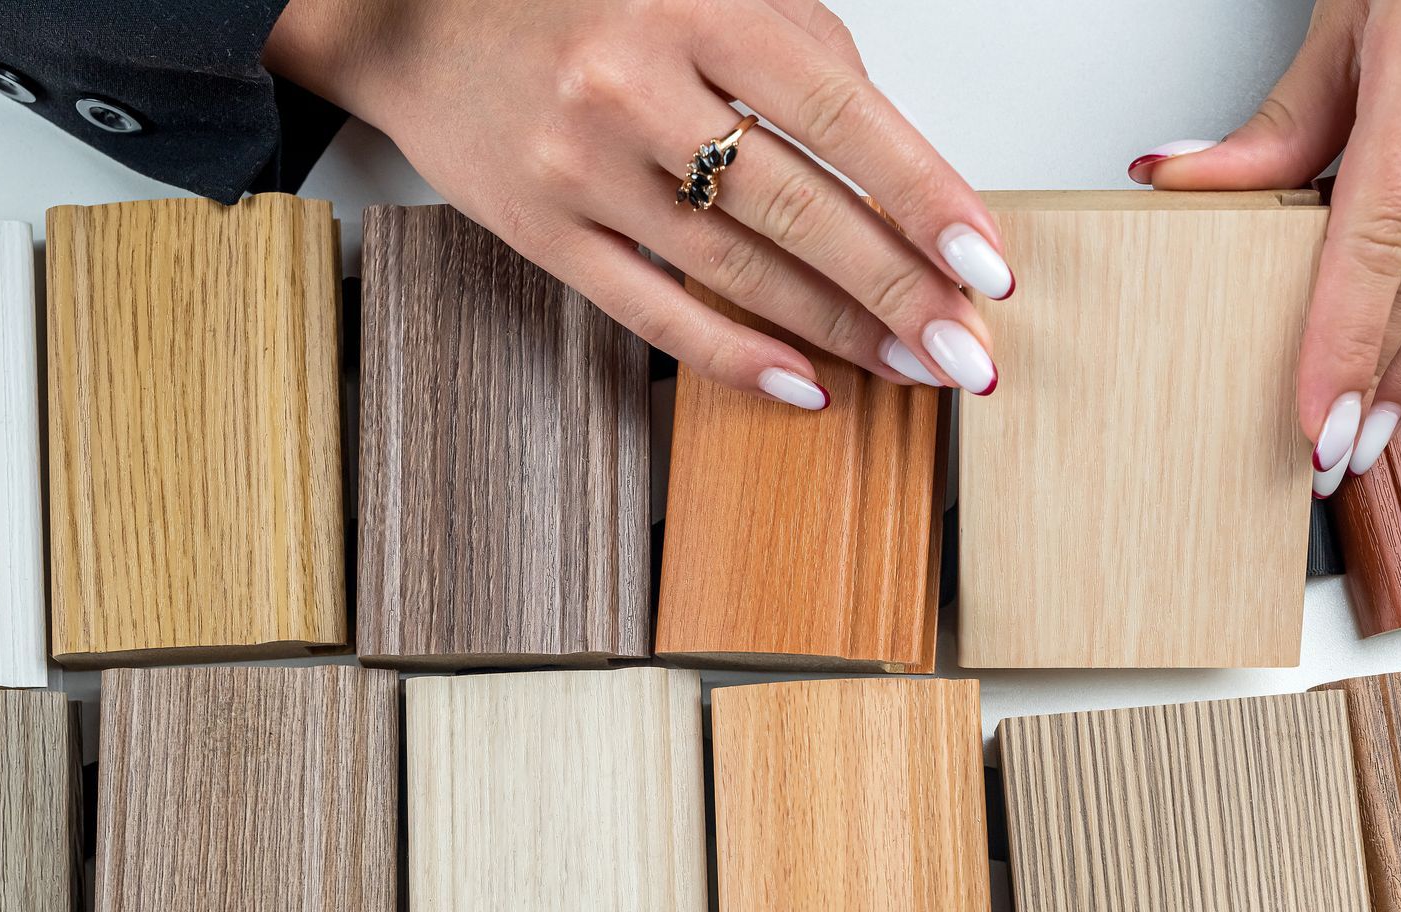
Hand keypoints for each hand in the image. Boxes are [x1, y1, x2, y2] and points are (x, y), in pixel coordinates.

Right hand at [265, 0, 1011, 407]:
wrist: (415, 13)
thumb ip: (799, 54)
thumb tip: (898, 172)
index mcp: (694, 4)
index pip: (844, 115)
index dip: (925, 198)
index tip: (985, 262)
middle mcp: (635, 87)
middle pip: (800, 209)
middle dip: (898, 290)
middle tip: (964, 346)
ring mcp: (583, 169)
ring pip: (738, 272)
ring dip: (838, 331)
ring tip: (909, 364)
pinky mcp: (543, 233)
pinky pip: (656, 314)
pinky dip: (740, 358)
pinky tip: (808, 385)